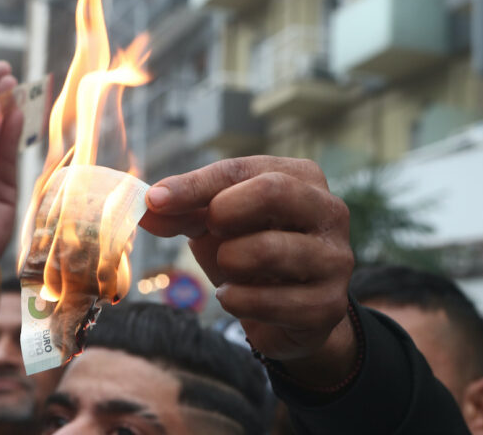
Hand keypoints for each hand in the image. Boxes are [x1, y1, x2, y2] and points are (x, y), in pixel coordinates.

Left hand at [140, 157, 355, 385]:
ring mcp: (336, 259)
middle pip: (272, 192)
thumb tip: (146, 208)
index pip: (242, 169)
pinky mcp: (329, 305)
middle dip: (225, 212)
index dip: (194, 185)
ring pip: (271, 250)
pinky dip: (238, 301)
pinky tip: (235, 298)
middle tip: (208, 230)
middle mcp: (329, 210)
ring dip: (230, 262)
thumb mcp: (214, 225)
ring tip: (227, 268)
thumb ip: (182, 212)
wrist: (285, 314)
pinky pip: (273, 301)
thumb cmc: (250, 252)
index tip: (155, 200)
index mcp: (301, 177)